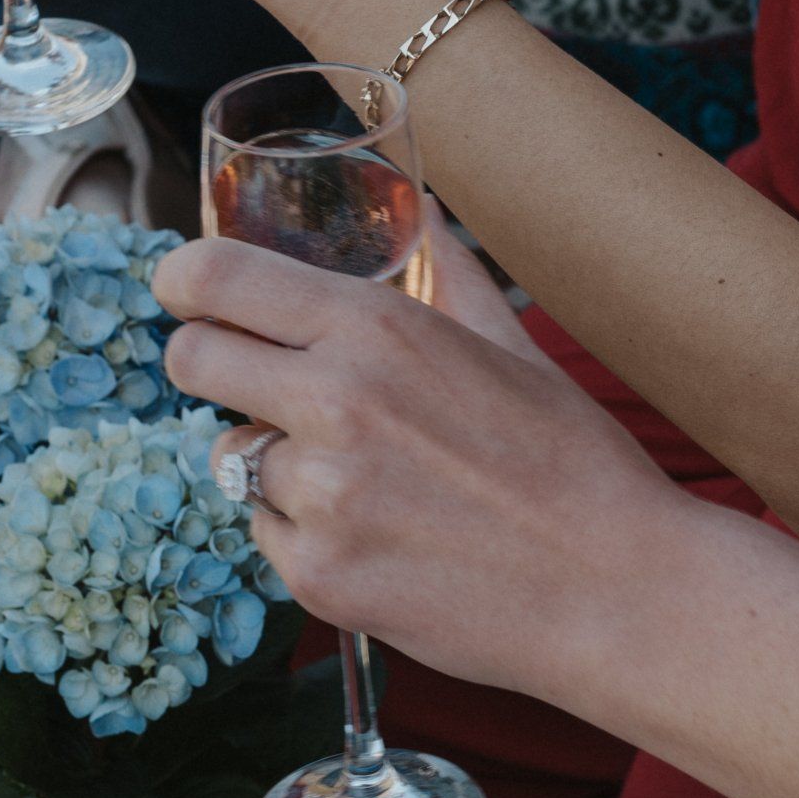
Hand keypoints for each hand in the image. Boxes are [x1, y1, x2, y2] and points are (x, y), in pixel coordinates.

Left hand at [158, 235, 682, 697]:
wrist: (614, 587)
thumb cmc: (574, 460)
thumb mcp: (509, 342)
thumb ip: (445, 270)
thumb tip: (420, 210)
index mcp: (378, 328)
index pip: (219, 278)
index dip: (184, 278)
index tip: (184, 288)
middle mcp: (334, 403)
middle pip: (192, 360)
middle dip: (208, 361)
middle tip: (248, 376)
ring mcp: (320, 497)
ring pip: (235, 456)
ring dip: (277, 459)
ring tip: (367, 477)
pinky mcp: (316, 577)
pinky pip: (267, 531)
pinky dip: (303, 530)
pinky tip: (378, 533)